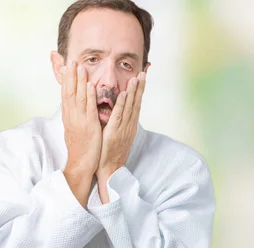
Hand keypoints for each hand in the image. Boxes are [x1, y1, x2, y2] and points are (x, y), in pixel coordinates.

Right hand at [61, 61, 101, 174]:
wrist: (80, 164)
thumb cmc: (80, 147)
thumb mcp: (74, 128)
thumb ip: (74, 116)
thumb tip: (72, 107)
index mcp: (69, 117)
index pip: (66, 94)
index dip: (66, 80)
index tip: (66, 66)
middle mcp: (72, 116)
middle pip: (69, 92)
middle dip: (70, 75)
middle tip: (71, 60)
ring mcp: (80, 120)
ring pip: (78, 97)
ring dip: (79, 81)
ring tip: (79, 66)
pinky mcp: (89, 126)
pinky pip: (89, 108)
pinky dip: (89, 96)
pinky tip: (90, 85)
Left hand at [96, 71, 145, 201]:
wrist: (110, 169)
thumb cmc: (111, 153)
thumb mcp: (118, 135)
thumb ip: (119, 123)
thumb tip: (118, 112)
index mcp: (130, 125)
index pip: (136, 104)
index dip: (139, 91)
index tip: (141, 78)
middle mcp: (129, 125)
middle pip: (137, 103)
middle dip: (140, 87)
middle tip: (144, 72)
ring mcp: (124, 128)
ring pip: (130, 107)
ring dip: (133, 92)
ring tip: (136, 78)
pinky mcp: (115, 132)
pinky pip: (119, 116)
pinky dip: (122, 105)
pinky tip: (123, 94)